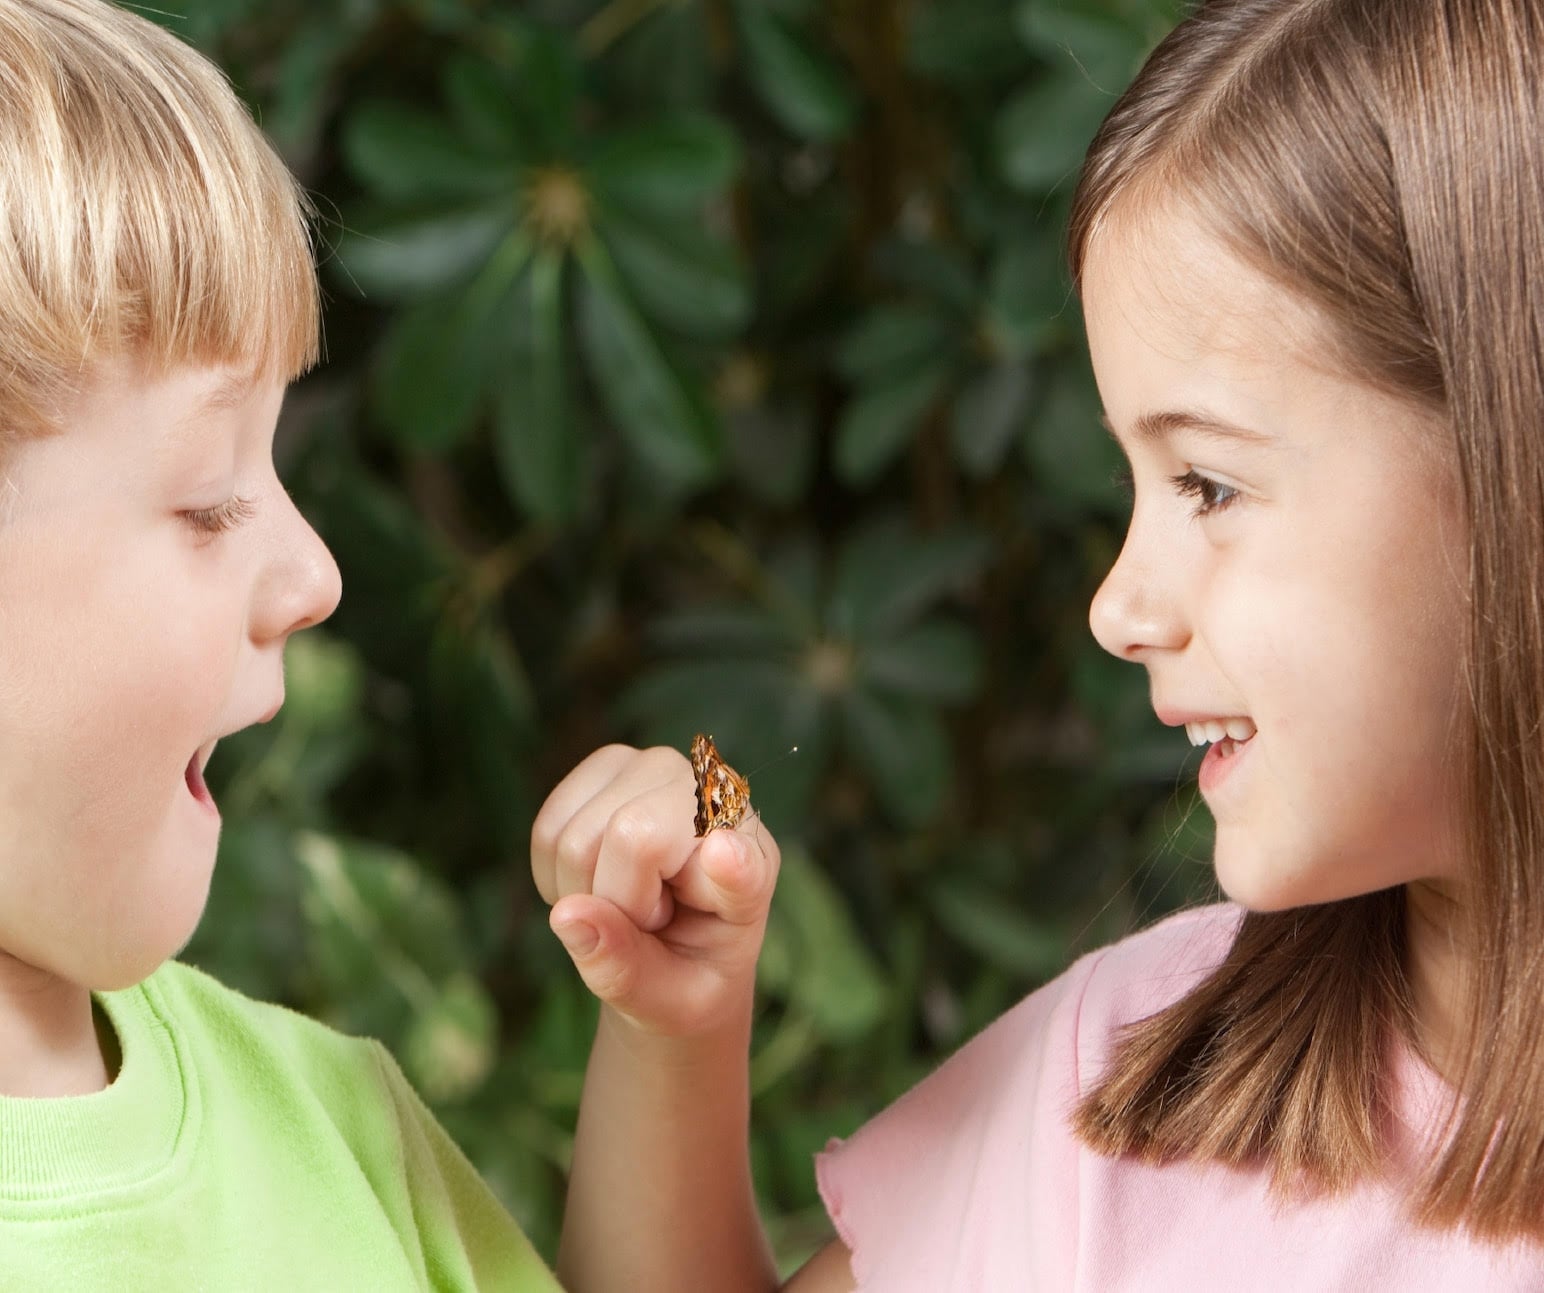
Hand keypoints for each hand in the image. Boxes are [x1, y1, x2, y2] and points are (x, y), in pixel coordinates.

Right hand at [531, 744, 779, 1039]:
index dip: (730, 862)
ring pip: (576, 836)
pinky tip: (594, 883)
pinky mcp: (613, 764)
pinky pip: (548, 828)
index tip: (727, 856)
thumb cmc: (683, 976)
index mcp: (753, 874)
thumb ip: (624, 969)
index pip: (741, 862)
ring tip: (623, 904)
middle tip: (643, 922)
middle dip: (612, 901)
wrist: (671, 948)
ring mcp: (663, 772)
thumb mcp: (666, 1003)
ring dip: (579, 890)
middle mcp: (715, 804)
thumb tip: (568, 914)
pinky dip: (552, 872)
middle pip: (630, 836)